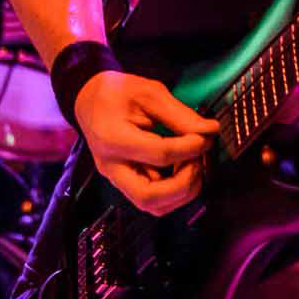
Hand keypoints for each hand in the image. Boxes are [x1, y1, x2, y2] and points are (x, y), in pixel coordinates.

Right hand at [73, 71, 221, 216]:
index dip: (190, 147)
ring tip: (193, 164)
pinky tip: (182, 168)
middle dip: (184, 184)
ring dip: (181, 192)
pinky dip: (174, 191)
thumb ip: (179, 114)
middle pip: (149, 197)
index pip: (159, 155)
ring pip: (152, 206)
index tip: (206, 135)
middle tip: (198, 160)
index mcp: (113, 139)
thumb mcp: (149, 93)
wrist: (89, 100)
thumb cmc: (116, 92)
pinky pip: (152, 199)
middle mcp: (112, 167)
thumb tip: (209, 130)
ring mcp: (116, 178)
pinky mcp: (124, 182)